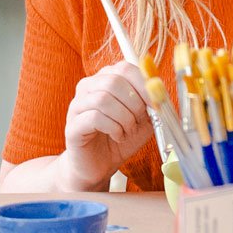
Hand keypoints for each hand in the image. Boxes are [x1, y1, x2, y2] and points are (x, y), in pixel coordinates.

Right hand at [58, 60, 155, 188]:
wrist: (100, 165)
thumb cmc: (120, 138)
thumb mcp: (143, 119)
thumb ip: (151, 104)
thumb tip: (160, 93)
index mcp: (105, 79)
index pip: (124, 68)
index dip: (144, 84)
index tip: (155, 103)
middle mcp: (87, 87)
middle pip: (114, 82)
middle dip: (134, 104)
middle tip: (138, 121)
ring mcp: (77, 105)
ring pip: (103, 99)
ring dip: (124, 118)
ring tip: (127, 131)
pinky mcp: (72, 125)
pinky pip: (94, 118)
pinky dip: (113, 128)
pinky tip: (117, 136)